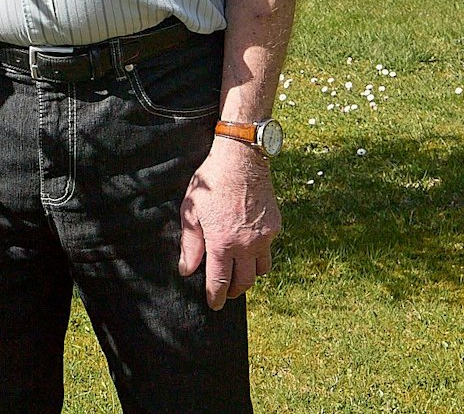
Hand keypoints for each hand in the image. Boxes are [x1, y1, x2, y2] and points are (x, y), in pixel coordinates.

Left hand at [177, 137, 279, 308]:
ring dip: (250, 275)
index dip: (216, 297)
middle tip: (226, 291)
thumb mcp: (191, 212)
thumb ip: (190, 245)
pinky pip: (269, 249)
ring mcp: (264, 236)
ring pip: (262, 270)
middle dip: (234, 291)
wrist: (241, 158)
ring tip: (239, 271)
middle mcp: (247, 245)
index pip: (220, 282)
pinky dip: (260, 254)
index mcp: (223, 243)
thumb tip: (187, 271)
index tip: (214, 305)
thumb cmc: (211, 183)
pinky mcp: (275, 226)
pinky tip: (249, 245)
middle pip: (245, 282)